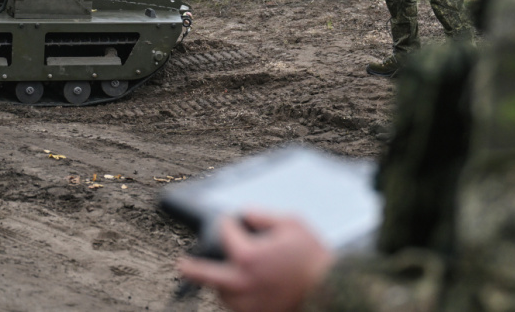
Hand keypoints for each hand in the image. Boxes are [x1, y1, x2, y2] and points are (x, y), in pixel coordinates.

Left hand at [176, 213, 333, 311]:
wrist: (332, 290)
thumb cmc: (313, 257)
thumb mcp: (291, 223)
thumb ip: (262, 215)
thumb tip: (244, 213)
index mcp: (247, 256)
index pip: (226, 234)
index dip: (229, 223)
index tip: (230, 221)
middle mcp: (242, 282)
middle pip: (207, 274)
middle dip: (192, 268)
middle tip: (182, 265)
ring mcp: (248, 303)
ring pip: (222, 293)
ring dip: (221, 283)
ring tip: (223, 274)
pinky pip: (237, 307)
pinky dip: (235, 298)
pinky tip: (242, 289)